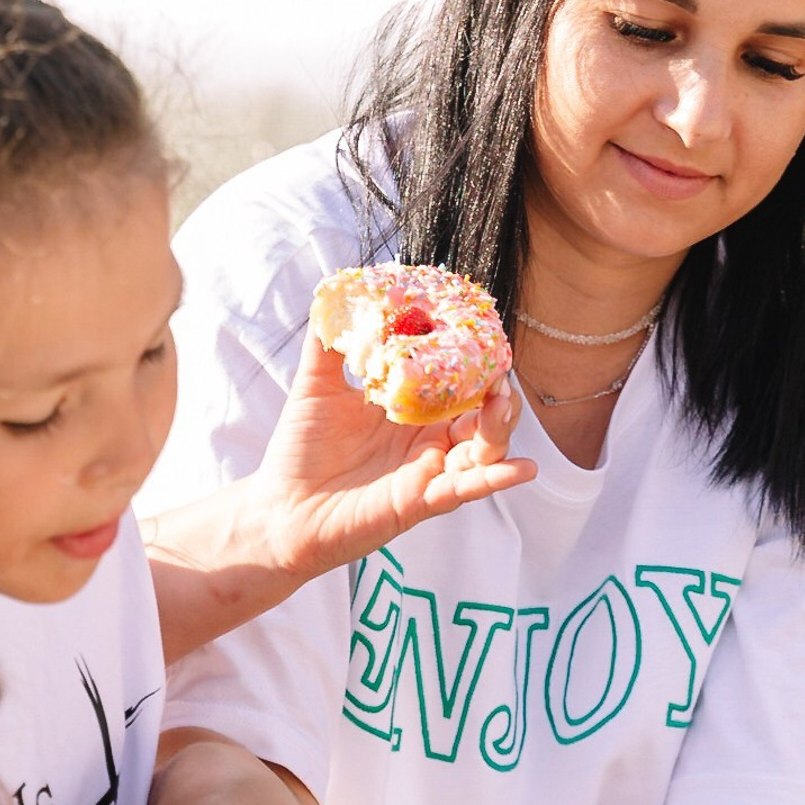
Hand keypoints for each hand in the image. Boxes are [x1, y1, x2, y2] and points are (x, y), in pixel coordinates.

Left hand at [254, 328, 534, 582]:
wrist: (279, 507)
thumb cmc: (300, 451)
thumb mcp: (314, 387)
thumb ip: (328, 344)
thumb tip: (335, 297)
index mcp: (410, 411)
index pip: (455, 381)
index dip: (473, 360)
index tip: (482, 330)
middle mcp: (427, 440)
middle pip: (482, 414)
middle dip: (498, 392)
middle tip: (498, 370)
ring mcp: (429, 470)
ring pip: (485, 450)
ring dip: (501, 427)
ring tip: (502, 403)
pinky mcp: (421, 501)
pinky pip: (467, 490)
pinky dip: (498, 480)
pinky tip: (524, 468)